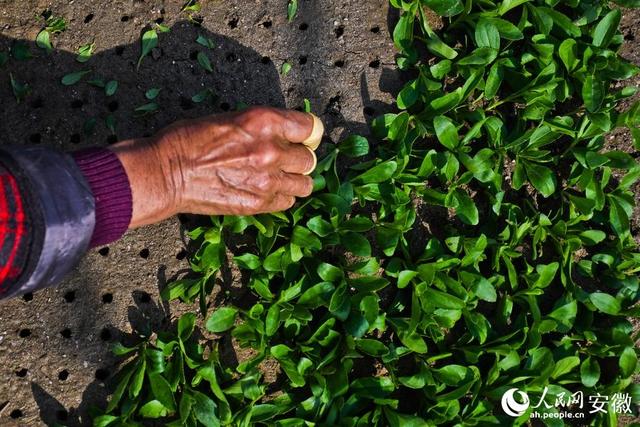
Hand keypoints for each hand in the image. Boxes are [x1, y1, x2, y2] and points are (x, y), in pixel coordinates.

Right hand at [110, 107, 321, 227]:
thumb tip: (284, 133)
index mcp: (264, 122)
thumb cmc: (189, 140)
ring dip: (295, 180)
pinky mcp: (259, 203)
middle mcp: (271, 150)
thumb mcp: (229, 117)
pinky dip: (281, 197)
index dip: (307, 132)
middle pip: (309, 158)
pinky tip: (266, 190)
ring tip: (279, 177)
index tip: (302, 136)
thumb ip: (262, 125)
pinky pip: (288, 202)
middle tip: (284, 158)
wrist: (166, 173)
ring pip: (306, 184)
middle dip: (298, 157)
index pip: (311, 126)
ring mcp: (267, 180)